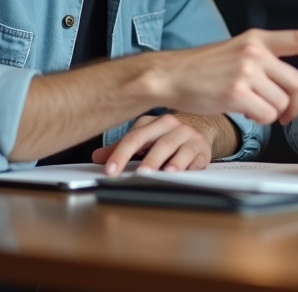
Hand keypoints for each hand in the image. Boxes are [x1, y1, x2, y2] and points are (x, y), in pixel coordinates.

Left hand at [93, 113, 211, 175]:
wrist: (200, 128)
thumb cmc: (166, 135)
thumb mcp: (144, 138)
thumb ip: (122, 147)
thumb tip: (97, 157)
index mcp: (152, 122)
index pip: (134, 137)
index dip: (120, 154)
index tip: (110, 171)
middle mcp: (170, 125)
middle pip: (157, 142)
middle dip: (147, 159)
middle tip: (138, 174)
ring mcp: (187, 135)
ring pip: (175, 147)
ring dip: (165, 162)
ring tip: (157, 174)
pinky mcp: (201, 148)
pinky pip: (193, 156)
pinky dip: (184, 166)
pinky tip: (176, 173)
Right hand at [150, 29, 297, 126]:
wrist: (169, 75)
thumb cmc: (203, 68)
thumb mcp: (236, 52)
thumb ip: (263, 61)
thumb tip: (290, 87)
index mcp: (257, 39)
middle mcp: (254, 52)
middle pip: (296, 83)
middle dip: (293, 104)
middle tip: (283, 113)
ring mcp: (246, 71)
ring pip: (281, 103)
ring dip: (272, 113)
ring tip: (251, 107)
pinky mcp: (237, 92)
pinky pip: (266, 115)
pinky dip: (259, 119)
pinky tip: (242, 111)